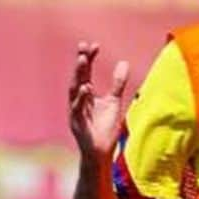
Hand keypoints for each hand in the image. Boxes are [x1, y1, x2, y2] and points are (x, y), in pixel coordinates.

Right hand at [67, 41, 129, 157]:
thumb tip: (123, 62)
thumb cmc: (105, 129)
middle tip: (83, 48)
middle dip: (80, 63)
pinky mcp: (77, 124)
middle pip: (78, 77)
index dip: (89, 58)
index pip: (86, 72)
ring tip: (83, 60)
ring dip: (78, 75)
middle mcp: (78, 100)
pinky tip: (86, 87)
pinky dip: (81, 98)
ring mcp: (75, 112)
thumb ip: (117, 83)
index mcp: (85, 94)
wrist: (101, 153)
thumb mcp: (114, 102)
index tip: (95, 45)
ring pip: (74, 90)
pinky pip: (77, 109)